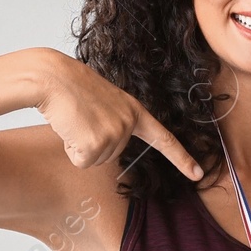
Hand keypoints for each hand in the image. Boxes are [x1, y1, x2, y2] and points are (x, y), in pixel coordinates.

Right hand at [34, 50, 202, 179]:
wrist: (52, 77)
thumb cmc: (70, 87)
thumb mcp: (103, 102)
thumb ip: (113, 122)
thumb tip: (104, 144)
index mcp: (134, 110)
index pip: (163, 138)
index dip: (181, 157)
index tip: (198, 173)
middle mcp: (129, 123)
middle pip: (112, 155)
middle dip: (90, 141)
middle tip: (80, 116)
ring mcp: (115, 133)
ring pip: (96, 160)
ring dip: (79, 144)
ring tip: (74, 119)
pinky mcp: (96, 144)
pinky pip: (82, 162)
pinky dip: (71, 149)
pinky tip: (68, 126)